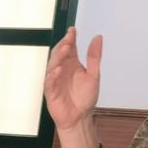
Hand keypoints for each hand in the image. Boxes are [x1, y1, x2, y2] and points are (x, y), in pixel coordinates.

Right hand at [43, 28, 102, 147]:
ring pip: (53, 65)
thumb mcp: (94, 74)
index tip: (73, 30)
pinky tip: (57, 70)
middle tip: (68, 39)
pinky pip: (49, 82)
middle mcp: (62, 70)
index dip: (70, 38)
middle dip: (63, 45)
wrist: (79, 117)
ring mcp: (55, 80)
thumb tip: (98, 38)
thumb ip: (94, 56)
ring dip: (57, 57)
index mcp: (72, 64)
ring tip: (64, 50)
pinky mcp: (51, 92)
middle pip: (59, 54)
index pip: (69, 48)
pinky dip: (52, 76)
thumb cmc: (84, 98)